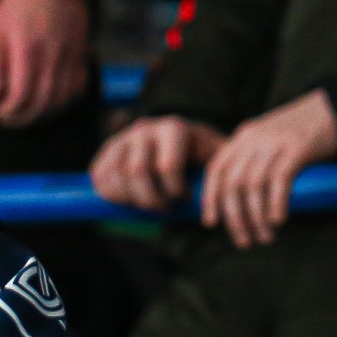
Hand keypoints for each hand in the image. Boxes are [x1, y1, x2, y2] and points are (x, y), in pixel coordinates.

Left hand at [0, 0, 90, 127]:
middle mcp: (51, 56)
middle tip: (12, 119)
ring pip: (62, 97)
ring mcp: (70, 55)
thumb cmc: (18, 2)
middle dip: (25, 117)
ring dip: (45, 111)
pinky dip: (65, 97)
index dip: (8, 112)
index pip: (20, 96)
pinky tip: (51, 97)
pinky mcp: (80, 51)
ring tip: (30, 111)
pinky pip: (77, 84)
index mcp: (26, 51)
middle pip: (43, 102)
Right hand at [90, 115, 224, 210]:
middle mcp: (145, 128)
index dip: (174, 190)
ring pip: (115, 177)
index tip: (185, 199)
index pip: (166, 165)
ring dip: (130, 199)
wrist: (178, 150)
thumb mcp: (219, 157)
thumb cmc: (203, 156)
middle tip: (165, 208)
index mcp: (174, 128)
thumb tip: (236, 183)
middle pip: (137, 172)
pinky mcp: (106, 152)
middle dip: (151, 198)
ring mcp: (122, 139)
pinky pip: (100, 178)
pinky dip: (112, 195)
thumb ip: (227, 165)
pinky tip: (130, 201)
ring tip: (150, 205)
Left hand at [197, 90, 336, 247]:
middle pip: (233, 183)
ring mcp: (276, 141)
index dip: (210, 198)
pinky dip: (275, 203)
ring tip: (266, 236)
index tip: (211, 223)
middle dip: (235, 217)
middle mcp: (255, 138)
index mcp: (245, 136)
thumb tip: (241, 197)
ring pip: (254, 186)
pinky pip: (279, 180)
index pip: (216, 169)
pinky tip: (279, 219)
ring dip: (256, 217)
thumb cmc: (305, 130)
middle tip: (245, 240)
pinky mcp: (299, 147)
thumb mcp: (270, 137)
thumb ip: (254, 158)